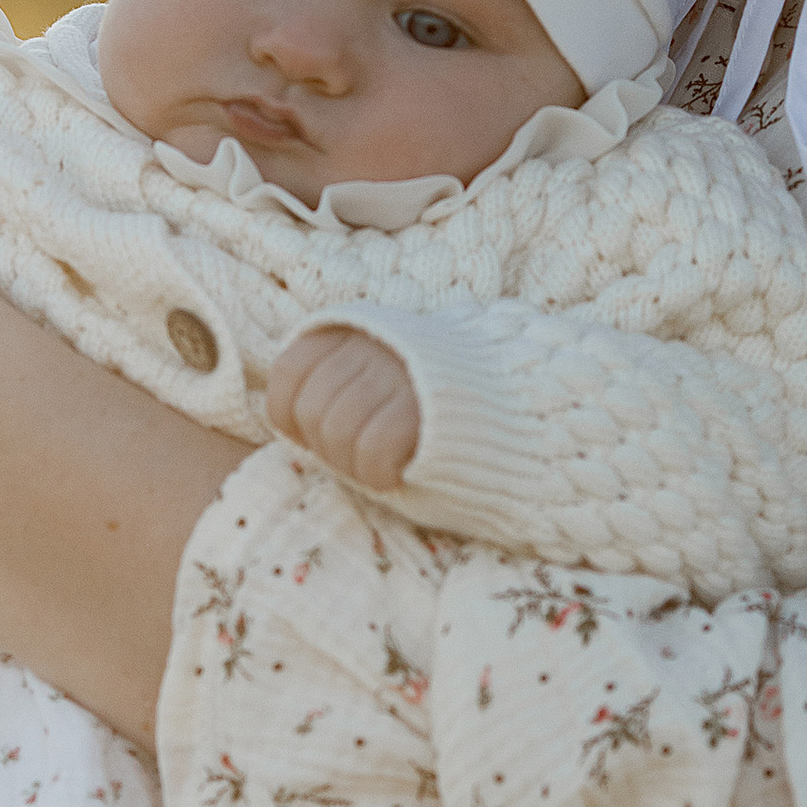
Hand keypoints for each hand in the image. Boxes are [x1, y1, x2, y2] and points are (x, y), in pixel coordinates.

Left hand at [267, 324, 421, 491]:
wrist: (518, 409)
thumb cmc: (436, 407)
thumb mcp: (379, 374)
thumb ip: (336, 384)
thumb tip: (287, 419)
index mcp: (356, 332)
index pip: (289, 373)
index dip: (292, 415)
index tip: (317, 433)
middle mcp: (373, 346)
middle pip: (310, 411)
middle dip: (328, 446)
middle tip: (364, 451)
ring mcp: (397, 375)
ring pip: (337, 434)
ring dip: (354, 465)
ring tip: (386, 460)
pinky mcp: (421, 410)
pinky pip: (372, 452)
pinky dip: (380, 474)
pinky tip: (402, 470)